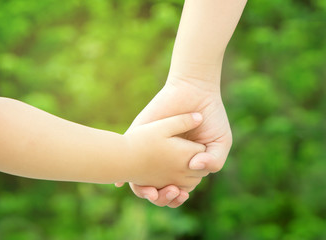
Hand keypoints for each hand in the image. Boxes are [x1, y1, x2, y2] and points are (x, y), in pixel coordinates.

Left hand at [117, 78, 231, 206]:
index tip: (180, 195)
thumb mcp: (220, 142)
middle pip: (158, 187)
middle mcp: (166, 159)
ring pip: (141, 177)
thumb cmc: (211, 118)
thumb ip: (214, 160)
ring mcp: (152, 148)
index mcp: (184, 163)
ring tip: (153, 191)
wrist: (196, 91)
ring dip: (144, 189)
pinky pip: (129, 156)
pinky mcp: (140, 135)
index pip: (177, 188)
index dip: (176, 197)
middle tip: (167, 193)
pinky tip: (126, 180)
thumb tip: (195, 168)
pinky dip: (126, 172)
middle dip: (161, 196)